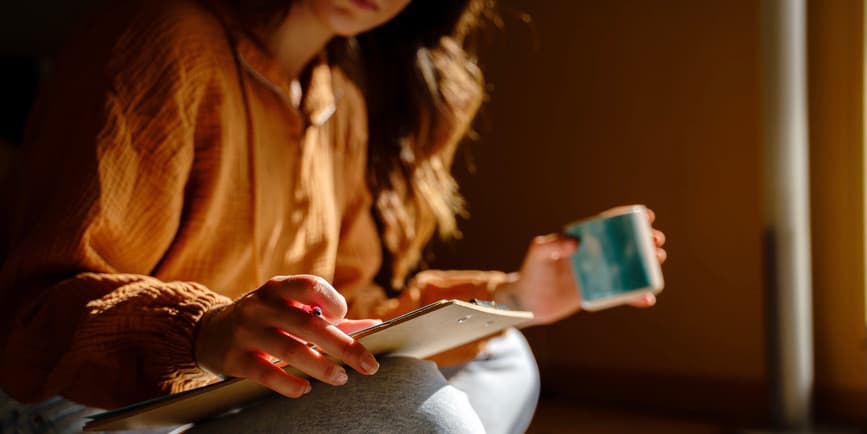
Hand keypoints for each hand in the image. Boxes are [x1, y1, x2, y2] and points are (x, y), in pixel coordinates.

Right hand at [194, 275, 380, 397]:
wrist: (208, 332)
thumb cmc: (264, 320)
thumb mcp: (289, 309)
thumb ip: (329, 317)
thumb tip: (375, 325)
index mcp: (279, 288)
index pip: (310, 285)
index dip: (332, 301)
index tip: (342, 319)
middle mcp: (261, 306)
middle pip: (308, 324)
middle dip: (343, 346)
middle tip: (368, 364)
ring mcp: (246, 332)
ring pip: (290, 350)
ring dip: (321, 367)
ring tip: (341, 378)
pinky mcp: (235, 359)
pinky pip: (266, 373)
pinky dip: (289, 383)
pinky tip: (305, 389)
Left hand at [494, 206, 666, 324]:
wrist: (528, 302)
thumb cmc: (532, 273)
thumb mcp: (538, 254)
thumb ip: (551, 245)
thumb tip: (574, 243)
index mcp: (583, 239)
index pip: (609, 224)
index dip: (629, 218)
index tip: (647, 216)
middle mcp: (594, 254)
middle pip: (624, 244)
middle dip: (645, 240)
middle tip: (656, 241)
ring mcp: (598, 274)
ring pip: (628, 267)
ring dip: (647, 264)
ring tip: (658, 262)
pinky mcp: (600, 293)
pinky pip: (622, 294)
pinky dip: (635, 296)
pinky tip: (648, 298)